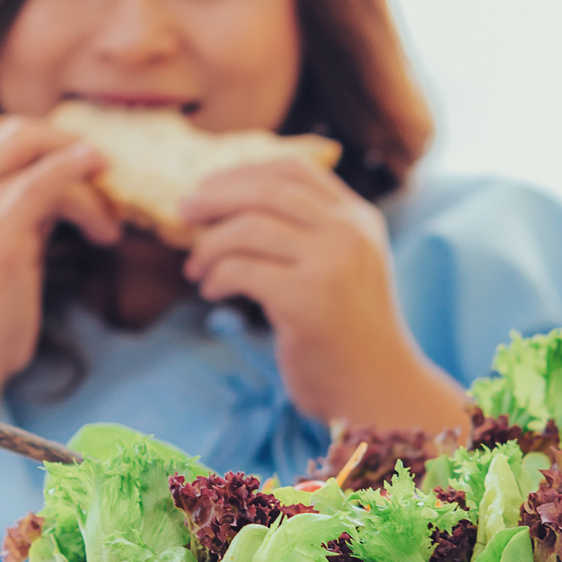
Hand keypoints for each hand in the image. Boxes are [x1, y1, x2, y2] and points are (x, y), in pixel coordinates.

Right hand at [0, 115, 120, 396]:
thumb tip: (57, 200)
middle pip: (10, 129)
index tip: (69, 162)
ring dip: (82, 171)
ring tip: (109, 219)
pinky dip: (84, 185)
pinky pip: (49, 181)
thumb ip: (6, 221)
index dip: (32, 137)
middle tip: (101, 173)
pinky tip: (108, 219)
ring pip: (33, 147)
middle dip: (62, 142)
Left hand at [179, 158, 467, 431]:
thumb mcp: (342, 267)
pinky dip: (215, 277)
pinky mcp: (308, 300)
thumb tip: (226, 202)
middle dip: (214, 197)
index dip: (244, 171)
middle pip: (266, 191)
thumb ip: (308, 233)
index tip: (209, 186)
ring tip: (195, 269)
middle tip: (183, 212)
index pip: (295, 170)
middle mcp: (350, 233)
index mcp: (359, 218)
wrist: (378, 391)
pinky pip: (241, 270)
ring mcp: (331, 264)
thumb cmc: (347, 334)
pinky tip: (211, 292)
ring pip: (248, 228)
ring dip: (208, 246)